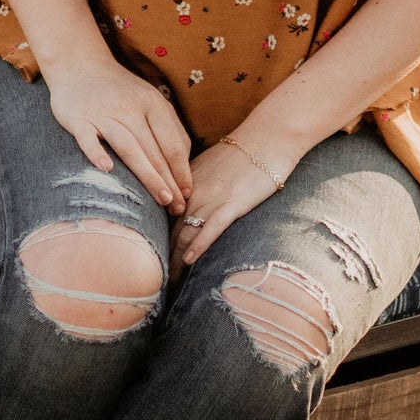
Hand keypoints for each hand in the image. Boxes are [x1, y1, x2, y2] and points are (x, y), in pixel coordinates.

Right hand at [45, 55, 193, 212]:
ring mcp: (104, 113)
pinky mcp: (78, 118)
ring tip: (162, 198)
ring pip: (129, 147)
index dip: (182, 170)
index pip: (172, 143)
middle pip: (154, 150)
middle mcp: (130, 107)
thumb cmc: (120, 90)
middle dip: (169, 181)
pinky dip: (96, 152)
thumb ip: (168, 127)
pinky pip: (88, 138)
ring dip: (148, 174)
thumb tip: (184, 165)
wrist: (78, 64)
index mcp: (152, 103)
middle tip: (178, 208)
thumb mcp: (149, 100)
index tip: (188, 194)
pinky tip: (106, 169)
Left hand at [169, 130, 299, 275]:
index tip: (151, 260)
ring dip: (176, 259)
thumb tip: (185, 202)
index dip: (157, 240)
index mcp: (186, 184)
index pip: (164, 217)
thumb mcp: (209, 165)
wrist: (268, 138)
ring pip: (187, 233)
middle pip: (171, 230)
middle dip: (162, 257)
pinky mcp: (233, 204)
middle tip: (155, 280)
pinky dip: (199, 245)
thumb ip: (194, 183)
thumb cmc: (242, 152)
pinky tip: (189, 260)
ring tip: (170, 282)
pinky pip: (211, 228)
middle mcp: (194, 193)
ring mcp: (212, 199)